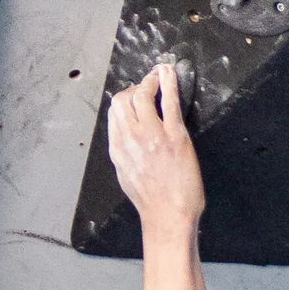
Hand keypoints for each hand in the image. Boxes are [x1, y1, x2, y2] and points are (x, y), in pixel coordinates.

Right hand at [107, 62, 204, 234]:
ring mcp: (152, 135)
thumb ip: (124, 154)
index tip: (134, 96)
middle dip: (135, 87)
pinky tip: (170, 73)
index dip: (125, 99)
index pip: (114, 113)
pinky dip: (169, 82)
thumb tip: (126, 140)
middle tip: (148, 85)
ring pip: (142, 95)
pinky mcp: (175, 136)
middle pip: (123, 99)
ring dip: (151, 80)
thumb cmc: (152, 202)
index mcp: (118, 149)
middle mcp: (130, 139)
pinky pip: (169, 101)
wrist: (168, 216)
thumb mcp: (126, 176)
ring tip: (160, 75)